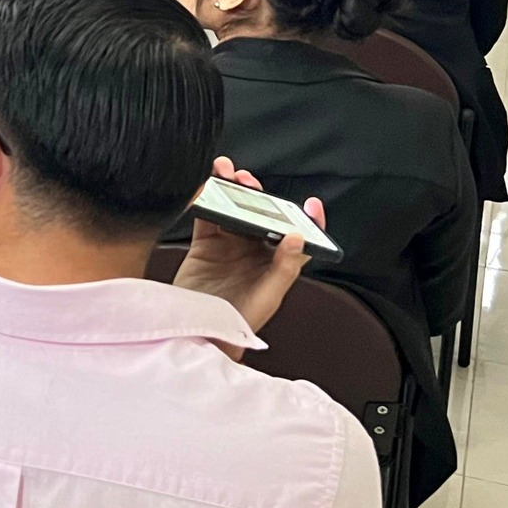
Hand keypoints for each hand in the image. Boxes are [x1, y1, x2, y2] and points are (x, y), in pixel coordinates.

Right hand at [170, 158, 318, 352]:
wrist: (197, 333)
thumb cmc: (239, 322)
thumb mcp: (268, 297)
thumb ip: (284, 269)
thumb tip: (298, 238)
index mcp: (276, 263)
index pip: (298, 237)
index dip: (307, 219)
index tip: (310, 203)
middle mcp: (254, 252)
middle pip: (260, 215)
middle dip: (257, 195)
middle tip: (248, 181)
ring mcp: (229, 246)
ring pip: (233, 210)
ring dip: (231, 191)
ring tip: (225, 174)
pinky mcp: (204, 246)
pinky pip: (206, 217)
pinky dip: (205, 200)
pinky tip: (204, 188)